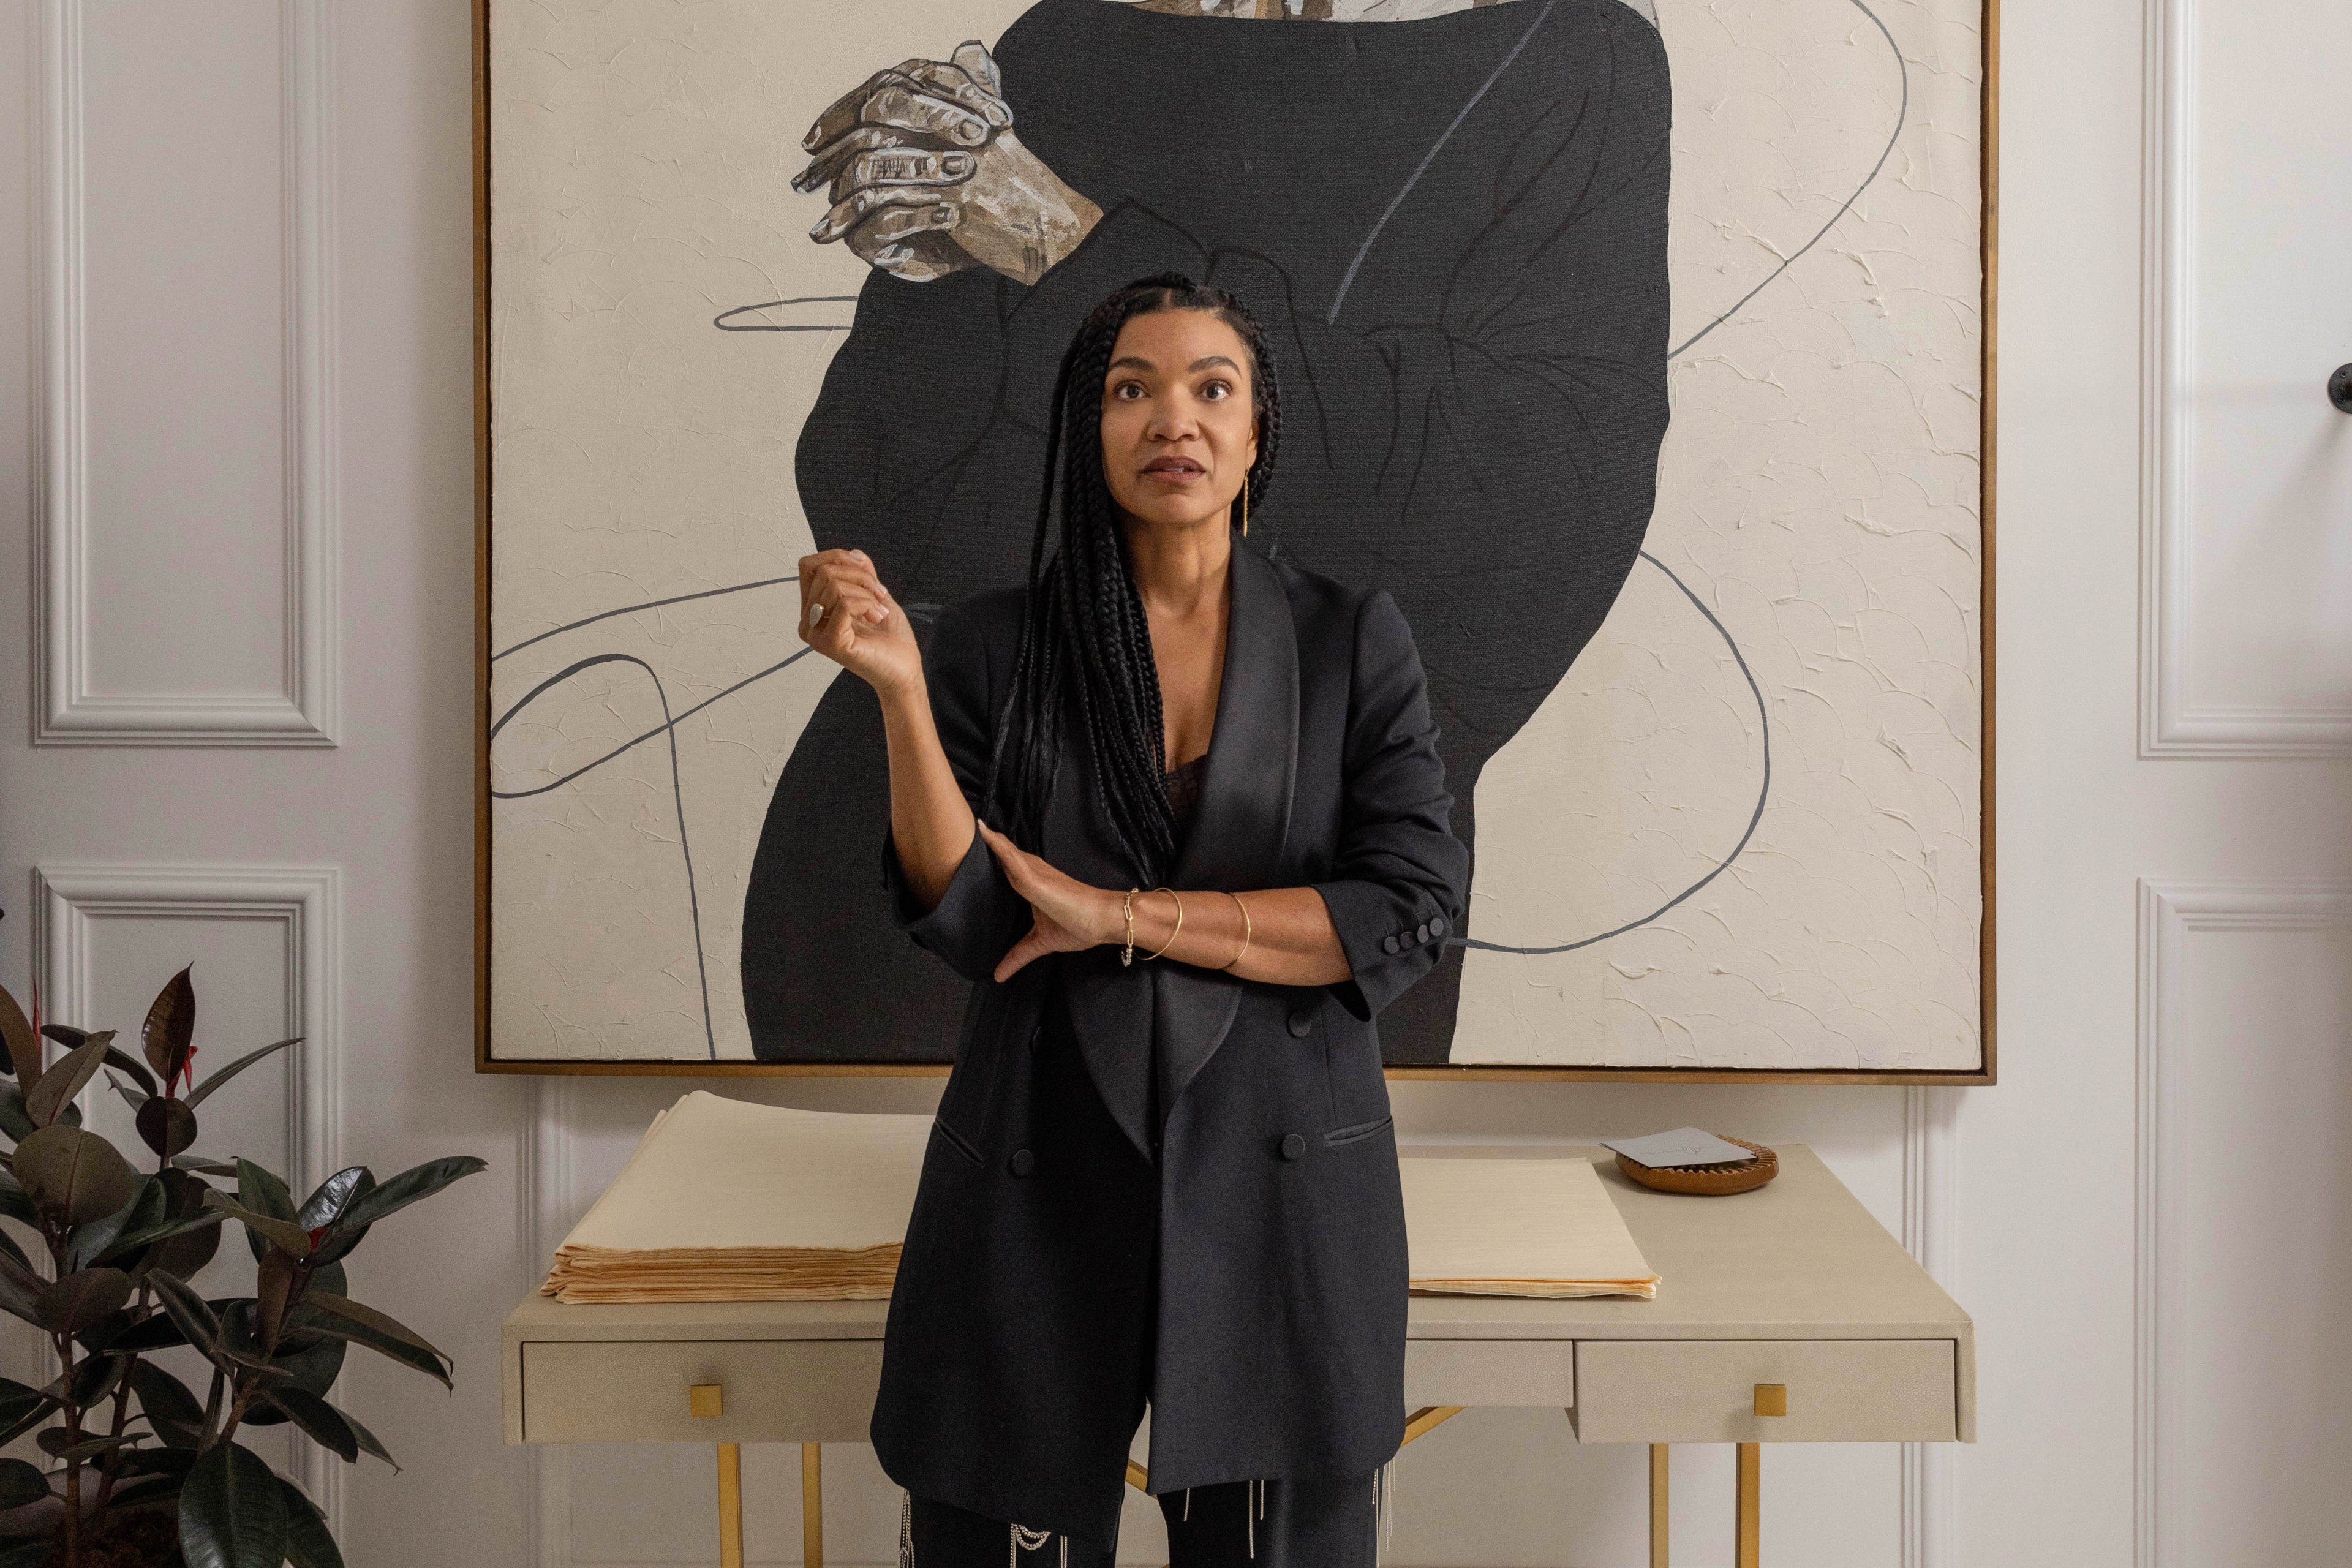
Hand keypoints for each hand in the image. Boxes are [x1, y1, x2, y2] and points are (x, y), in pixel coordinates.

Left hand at [793, 41, 1101, 284]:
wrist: (1049, 227)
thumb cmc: (1016, 184)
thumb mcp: (994, 129)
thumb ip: (975, 87)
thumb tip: (967, 45)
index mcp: (956, 95)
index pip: (883, 89)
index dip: (839, 114)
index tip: (812, 141)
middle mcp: (953, 118)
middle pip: (870, 123)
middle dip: (830, 157)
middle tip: (803, 184)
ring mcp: (952, 156)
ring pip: (874, 169)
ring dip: (843, 206)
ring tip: (823, 232)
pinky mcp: (955, 196)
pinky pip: (894, 209)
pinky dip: (872, 230)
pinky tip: (856, 248)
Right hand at [797, 548, 919, 694]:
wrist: (904, 668)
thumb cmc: (890, 638)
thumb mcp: (875, 594)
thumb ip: (862, 573)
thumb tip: (854, 553)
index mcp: (812, 608)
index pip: (809, 565)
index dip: (838, 558)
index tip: (866, 571)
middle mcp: (807, 621)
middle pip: (823, 571)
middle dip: (860, 576)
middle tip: (879, 596)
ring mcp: (816, 634)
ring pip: (833, 585)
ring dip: (866, 592)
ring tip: (878, 611)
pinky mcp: (831, 643)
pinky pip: (844, 604)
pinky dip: (867, 604)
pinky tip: (875, 618)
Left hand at [974, 820, 1119, 981]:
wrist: (1103, 921)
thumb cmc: (1079, 925)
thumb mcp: (1039, 943)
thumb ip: (1018, 955)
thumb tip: (998, 976)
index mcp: (1031, 885)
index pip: (1006, 868)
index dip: (991, 857)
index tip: (968, 850)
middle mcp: (1032, 874)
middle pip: (1003, 856)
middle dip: (984, 843)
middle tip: (961, 827)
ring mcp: (1034, 874)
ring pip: (1005, 854)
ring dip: (987, 838)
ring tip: (968, 822)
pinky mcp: (1036, 879)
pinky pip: (1012, 860)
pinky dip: (998, 847)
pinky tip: (984, 833)